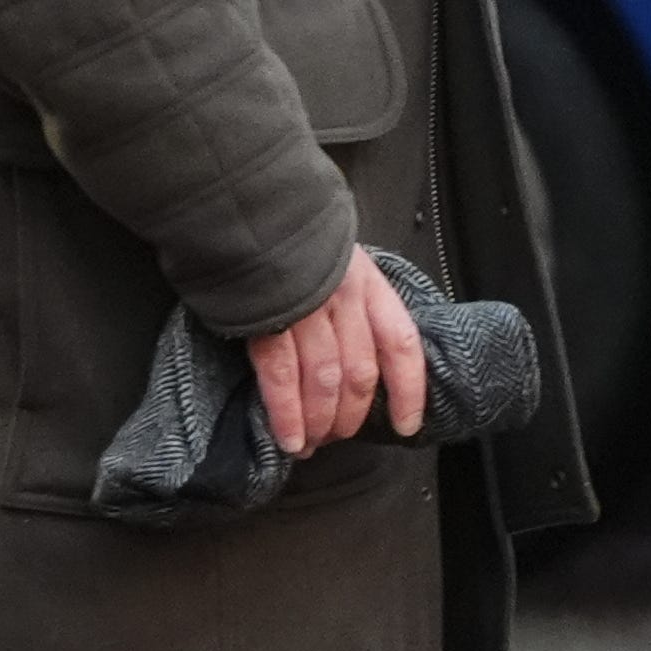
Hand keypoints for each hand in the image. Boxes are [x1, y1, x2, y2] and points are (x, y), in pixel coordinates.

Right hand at [244, 249, 429, 451]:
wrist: (242, 207)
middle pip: (360, 373)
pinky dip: (286, 414)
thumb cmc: (288, 240)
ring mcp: (305, 309)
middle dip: (350, 416)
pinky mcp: (265, 320)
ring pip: (324, 381)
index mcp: (367, 283)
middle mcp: (343, 297)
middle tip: (336, 437)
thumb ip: (351, 302)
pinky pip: (281, 377)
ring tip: (309, 443)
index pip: (400, 344)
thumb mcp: (336, 261)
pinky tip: (288, 437)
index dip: (408, 391)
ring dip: (318, 422)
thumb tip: (353, 359)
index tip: (407, 425)